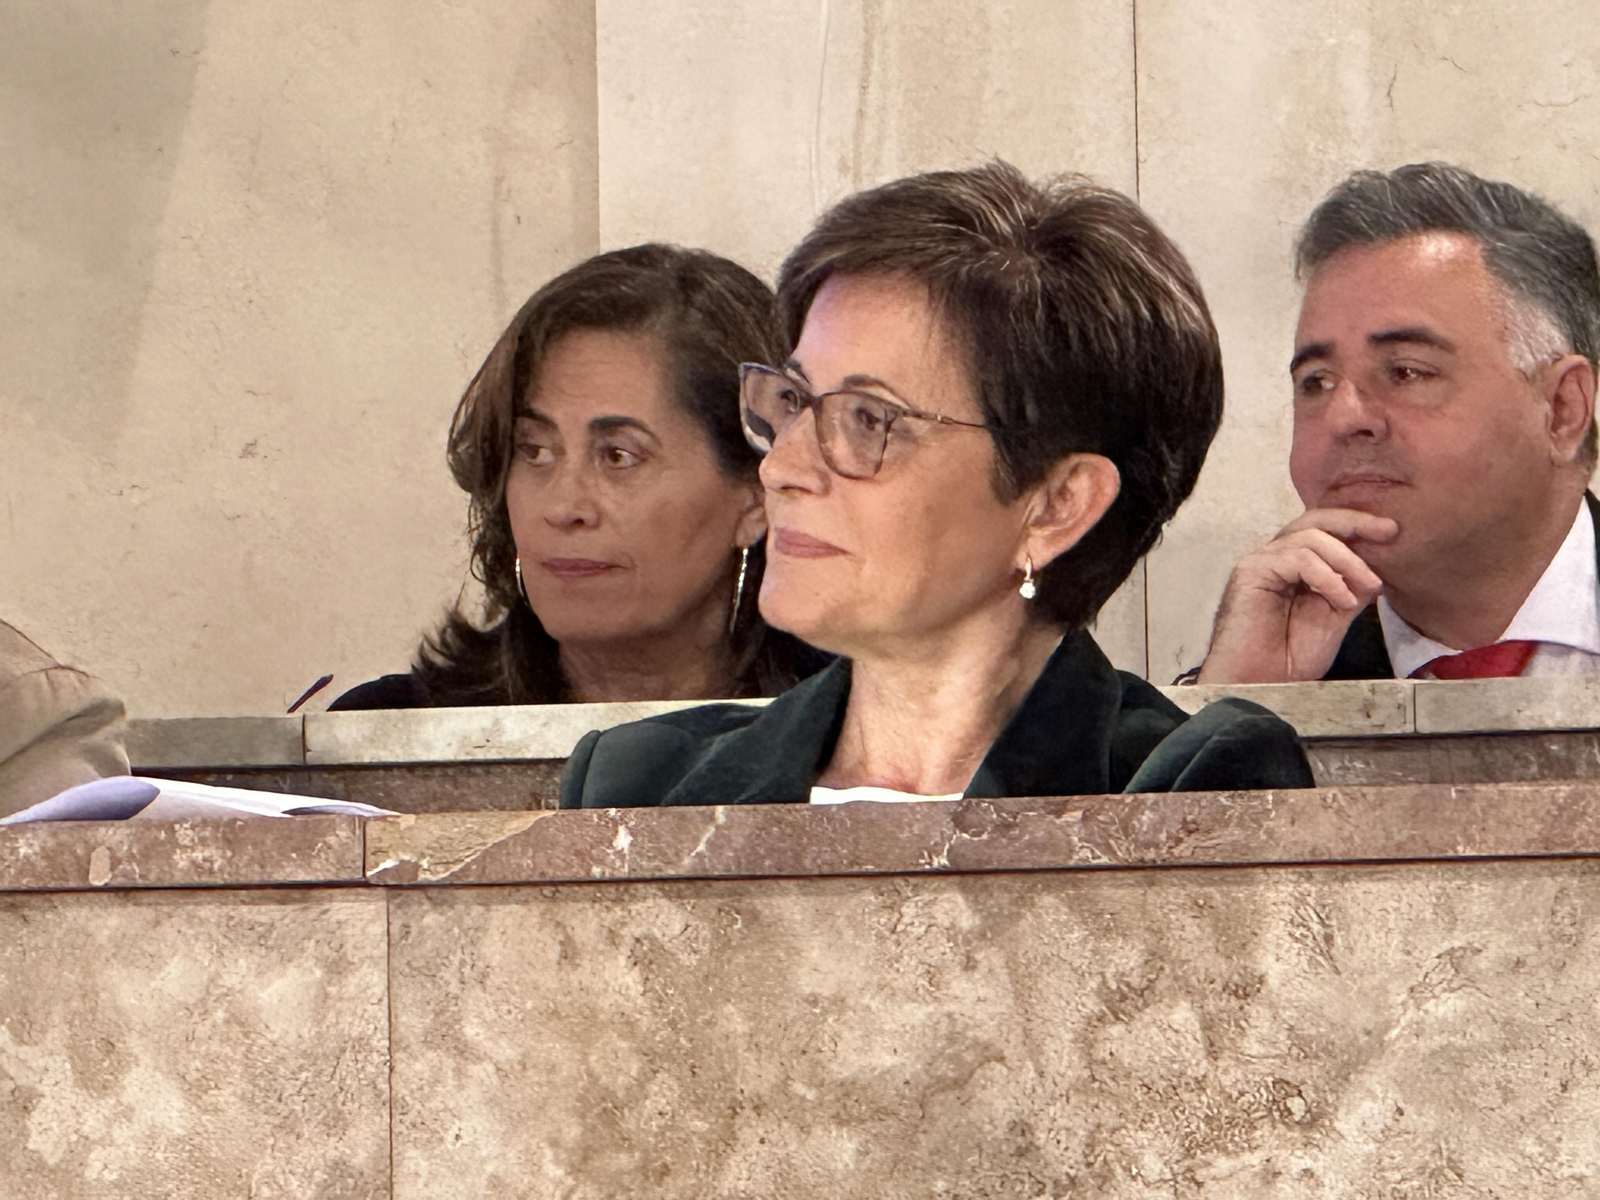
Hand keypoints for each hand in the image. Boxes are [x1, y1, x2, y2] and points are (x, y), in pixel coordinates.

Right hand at [1196, 508, 1398, 683]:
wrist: (1260, 684)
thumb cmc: (1289, 659)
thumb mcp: (1334, 618)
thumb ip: (1351, 590)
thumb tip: (1377, 568)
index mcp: (1294, 566)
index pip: (1324, 530)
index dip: (1356, 525)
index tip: (1391, 532)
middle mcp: (1276, 557)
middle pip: (1315, 520)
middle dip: (1355, 521)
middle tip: (1388, 531)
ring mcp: (1261, 562)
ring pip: (1310, 537)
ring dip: (1347, 561)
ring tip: (1367, 587)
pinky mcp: (1251, 571)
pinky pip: (1297, 559)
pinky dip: (1326, 576)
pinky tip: (1342, 598)